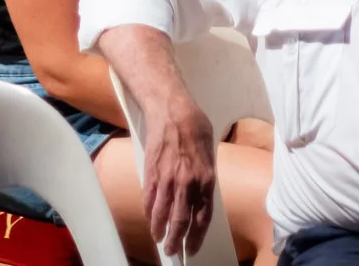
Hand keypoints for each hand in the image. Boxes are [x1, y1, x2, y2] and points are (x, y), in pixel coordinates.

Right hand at [137, 93, 219, 261]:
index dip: (196, 236)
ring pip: (162, 214)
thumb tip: (200, 197)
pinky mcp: (151, 172)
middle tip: (173, 250)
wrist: (172, 109)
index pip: (202, 217)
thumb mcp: (209, 153)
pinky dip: (149, 212)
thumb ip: (205, 177)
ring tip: (159, 239)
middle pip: (181, 221)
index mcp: (206, 179)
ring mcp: (167, 178)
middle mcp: (187, 183)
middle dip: (176, 240)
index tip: (192, 248)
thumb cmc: (195, 127)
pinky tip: (150, 218)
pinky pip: (149, 199)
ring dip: (159, 230)